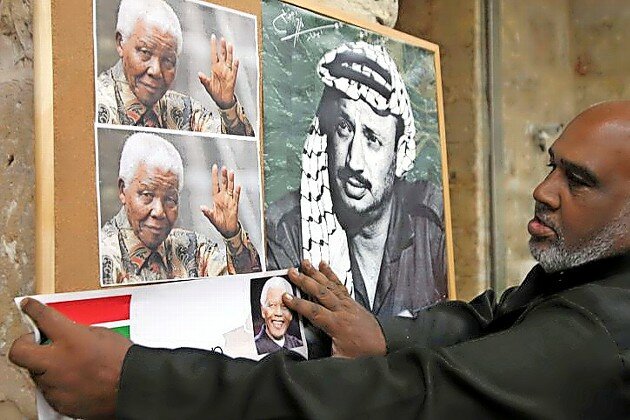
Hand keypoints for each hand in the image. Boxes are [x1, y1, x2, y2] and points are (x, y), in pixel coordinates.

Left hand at [8, 298, 132, 417]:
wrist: (134, 387)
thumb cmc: (124, 362)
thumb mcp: (102, 334)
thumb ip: (77, 332)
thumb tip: (67, 332)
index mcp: (71, 340)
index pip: (43, 318)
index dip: (32, 309)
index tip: (29, 307)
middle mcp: (58, 362)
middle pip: (20, 351)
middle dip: (24, 344)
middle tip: (34, 341)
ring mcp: (56, 384)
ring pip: (36, 373)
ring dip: (47, 366)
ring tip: (67, 365)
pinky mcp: (59, 402)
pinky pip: (49, 390)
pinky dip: (58, 384)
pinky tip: (73, 380)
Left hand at [198, 34, 238, 108]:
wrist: (222, 101)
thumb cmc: (215, 93)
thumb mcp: (207, 86)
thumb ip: (204, 80)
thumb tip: (199, 74)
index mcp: (214, 68)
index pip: (214, 54)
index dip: (213, 46)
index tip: (213, 37)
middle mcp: (221, 68)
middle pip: (222, 55)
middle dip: (222, 47)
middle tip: (223, 39)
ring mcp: (228, 72)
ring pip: (229, 60)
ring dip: (230, 53)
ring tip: (230, 45)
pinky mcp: (232, 78)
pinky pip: (234, 70)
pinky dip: (235, 65)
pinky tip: (236, 60)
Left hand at [201, 164, 240, 237]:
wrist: (227, 230)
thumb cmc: (219, 223)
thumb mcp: (211, 217)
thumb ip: (207, 212)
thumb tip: (201, 207)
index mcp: (216, 199)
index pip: (215, 184)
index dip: (215, 176)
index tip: (215, 167)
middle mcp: (223, 198)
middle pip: (223, 184)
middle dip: (224, 176)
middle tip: (224, 168)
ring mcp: (229, 200)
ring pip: (230, 188)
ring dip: (231, 180)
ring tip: (232, 173)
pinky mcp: (235, 205)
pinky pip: (236, 197)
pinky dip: (237, 192)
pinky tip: (238, 186)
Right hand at [284, 260, 386, 357]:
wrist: (383, 344)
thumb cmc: (363, 352)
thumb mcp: (340, 360)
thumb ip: (323, 357)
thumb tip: (306, 361)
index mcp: (337, 324)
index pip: (314, 311)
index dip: (298, 304)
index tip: (286, 297)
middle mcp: (342, 310)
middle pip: (320, 292)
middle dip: (304, 281)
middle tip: (291, 272)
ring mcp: (347, 303)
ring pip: (329, 285)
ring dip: (316, 273)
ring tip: (305, 263)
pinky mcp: (351, 300)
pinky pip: (339, 284)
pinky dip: (330, 274)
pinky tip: (324, 266)